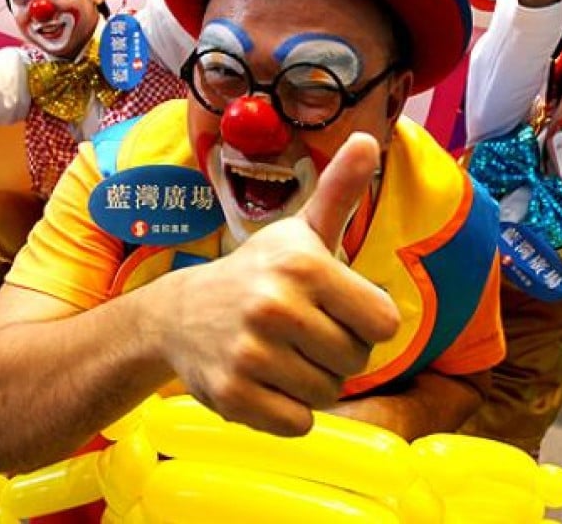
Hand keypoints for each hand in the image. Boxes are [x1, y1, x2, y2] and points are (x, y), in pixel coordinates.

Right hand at [161, 133, 400, 435]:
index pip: (383, 323)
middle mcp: (276, 307)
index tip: (335, 309)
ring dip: (314, 382)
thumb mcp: (300, 230)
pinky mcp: (233, 396)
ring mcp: (251, 354)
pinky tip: (266, 381)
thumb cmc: (257, 271)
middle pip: (357, 361)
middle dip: (338, 353)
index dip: (364, 321)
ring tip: (282, 355)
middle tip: (303, 333)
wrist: (178, 314)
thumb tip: (367, 138)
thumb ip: (340, 191)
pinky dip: (289, 411)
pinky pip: (298, 423)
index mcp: (304, 266)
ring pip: (329, 394)